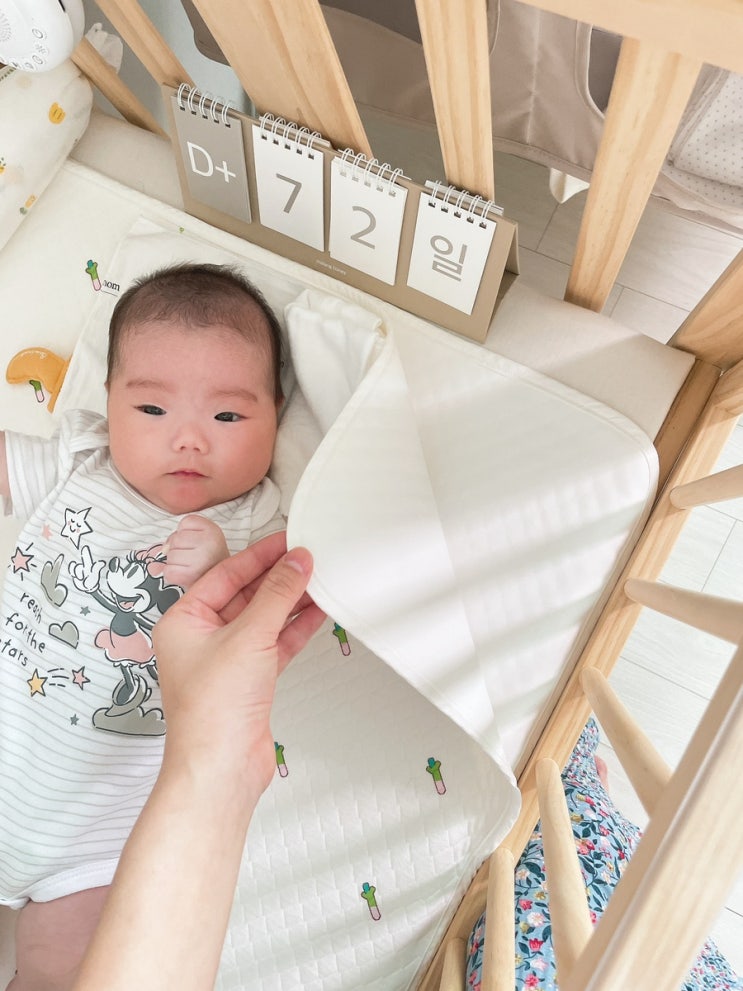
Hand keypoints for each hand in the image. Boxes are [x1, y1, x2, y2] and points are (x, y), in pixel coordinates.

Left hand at [153, 532, 324, 796]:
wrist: (221, 768)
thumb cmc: (211, 713)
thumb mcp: (248, 638)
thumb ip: (276, 595)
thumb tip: (295, 563)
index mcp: (183, 622)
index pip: (225, 575)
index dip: (259, 556)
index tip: (287, 542)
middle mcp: (201, 638)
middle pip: (245, 594)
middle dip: (278, 577)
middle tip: (307, 558)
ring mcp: (227, 660)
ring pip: (263, 618)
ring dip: (290, 601)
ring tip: (318, 579)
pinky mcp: (249, 679)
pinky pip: (275, 642)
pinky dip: (295, 627)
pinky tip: (315, 612)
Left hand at [163, 514, 228, 588]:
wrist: (218, 584)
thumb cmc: (206, 559)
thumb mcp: (200, 538)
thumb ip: (179, 535)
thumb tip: (164, 550)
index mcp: (214, 530)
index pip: (186, 522)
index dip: (187, 533)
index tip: (199, 544)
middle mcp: (211, 543)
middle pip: (177, 538)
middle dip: (179, 548)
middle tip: (194, 557)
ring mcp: (202, 560)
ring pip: (170, 555)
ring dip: (175, 562)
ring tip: (191, 566)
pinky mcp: (191, 576)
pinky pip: (168, 570)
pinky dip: (172, 574)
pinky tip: (186, 575)